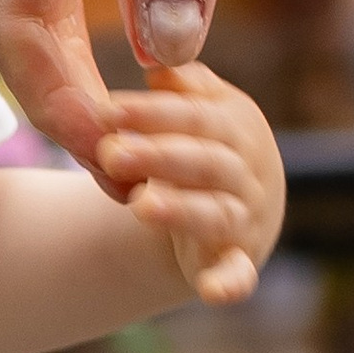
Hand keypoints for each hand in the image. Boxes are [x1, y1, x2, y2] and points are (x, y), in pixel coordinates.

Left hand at [93, 51, 284, 309]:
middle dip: (158, 156)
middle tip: (111, 154)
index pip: (196, 116)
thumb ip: (181, 86)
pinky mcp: (238, 260)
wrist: (239, 206)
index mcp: (237, 125)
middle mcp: (248, 170)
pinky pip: (239, 274)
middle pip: (204, 162)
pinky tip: (213, 293)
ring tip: (141, 205)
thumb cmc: (203, 146)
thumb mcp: (199, 110)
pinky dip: (230, 284)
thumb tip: (161, 59)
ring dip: (181, 210)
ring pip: (216, 213)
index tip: (105, 110)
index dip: (152, 114)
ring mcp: (245, 217)